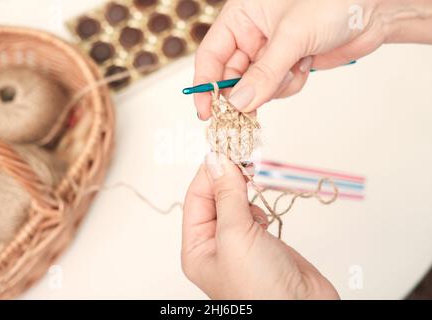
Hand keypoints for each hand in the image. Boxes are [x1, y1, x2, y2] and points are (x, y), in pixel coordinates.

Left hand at [182, 152, 338, 298]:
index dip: (209, 173)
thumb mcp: (235, 236)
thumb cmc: (261, 290)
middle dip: (227, 178)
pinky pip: (253, 212)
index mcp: (197, 247)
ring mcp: (240, 243)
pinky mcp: (263, 241)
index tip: (223, 150)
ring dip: (243, 190)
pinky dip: (258, 204)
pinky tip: (262, 213)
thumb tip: (217, 162)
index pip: (196, 198)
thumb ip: (226, 195)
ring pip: (235, 203)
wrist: (303, 310)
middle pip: (214, 198)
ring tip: (251, 184)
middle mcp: (215, 245)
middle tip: (240, 158)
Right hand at [193, 0, 430, 118]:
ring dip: (273, 86)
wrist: (374, 10)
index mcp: (241, 17)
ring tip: (295, 67)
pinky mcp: (287, 65)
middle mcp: (251, 35)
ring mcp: (270, 52)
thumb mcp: (292, 36)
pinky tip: (305, 65)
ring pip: (255, 86)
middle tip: (247, 111)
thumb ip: (263, 73)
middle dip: (243, 92)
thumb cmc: (333, 1)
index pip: (211, 55)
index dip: (205, 84)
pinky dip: (289, 84)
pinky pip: (276, 88)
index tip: (206, 111)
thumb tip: (239, 103)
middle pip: (231, 75)